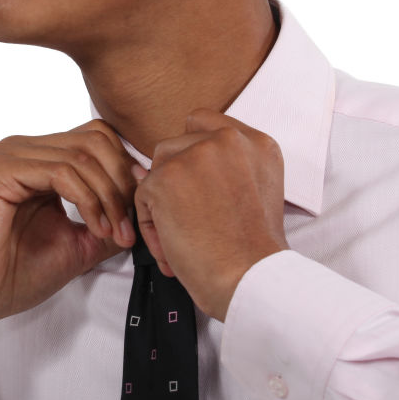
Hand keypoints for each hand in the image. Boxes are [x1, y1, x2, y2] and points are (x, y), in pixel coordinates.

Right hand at [0, 120, 139, 340]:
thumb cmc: (13, 273)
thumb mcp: (77, 244)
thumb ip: (107, 221)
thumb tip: (143, 208)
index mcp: (40, 159)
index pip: (98, 140)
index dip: (126, 170)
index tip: (140, 210)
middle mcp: (25, 149)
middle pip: (96, 139)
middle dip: (122, 182)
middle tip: (129, 225)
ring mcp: (11, 155)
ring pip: (83, 154)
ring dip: (109, 197)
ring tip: (114, 234)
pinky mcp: (1, 171)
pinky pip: (61, 171)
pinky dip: (88, 200)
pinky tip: (96, 227)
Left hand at [133, 108, 288, 320]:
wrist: (250, 276)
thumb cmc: (252, 250)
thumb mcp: (255, 194)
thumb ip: (221, 170)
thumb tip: (154, 166)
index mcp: (255, 143)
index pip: (206, 123)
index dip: (193, 153)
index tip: (198, 186)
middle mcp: (227, 140)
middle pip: (176, 147)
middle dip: (175, 184)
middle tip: (191, 224)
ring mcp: (195, 156)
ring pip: (156, 171)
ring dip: (161, 205)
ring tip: (180, 240)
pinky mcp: (165, 178)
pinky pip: (143, 197)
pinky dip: (152, 228)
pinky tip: (172, 251)